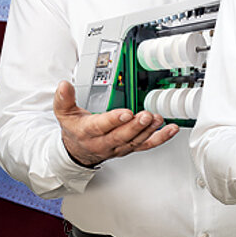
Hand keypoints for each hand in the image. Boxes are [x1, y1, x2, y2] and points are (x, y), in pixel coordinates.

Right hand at [53, 81, 176, 167]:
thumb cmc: (75, 130)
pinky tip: (171, 130)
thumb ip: (64, 99)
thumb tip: (64, 85)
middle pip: (121, 136)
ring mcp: (118, 147)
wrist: (77, 151)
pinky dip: (160, 138)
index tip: (125, 112)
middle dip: (135, 126)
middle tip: (145, 116)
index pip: (100, 126)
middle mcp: (103, 142)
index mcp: (87, 132)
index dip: (113, 120)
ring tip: (158, 119)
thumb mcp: (64, 113)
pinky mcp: (129, 148)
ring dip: (149, 130)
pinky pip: (146, 145)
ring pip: (135, 141)